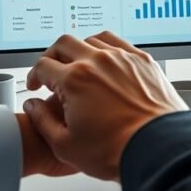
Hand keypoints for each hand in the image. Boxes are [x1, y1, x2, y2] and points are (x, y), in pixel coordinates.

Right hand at [22, 32, 186, 180]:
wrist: (158, 148)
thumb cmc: (116, 150)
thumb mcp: (66, 145)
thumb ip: (42, 121)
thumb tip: (32, 106)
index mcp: (74, 80)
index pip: (43, 66)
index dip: (34, 76)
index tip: (36, 85)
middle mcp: (97, 62)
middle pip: (64, 44)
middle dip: (52, 56)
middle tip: (51, 70)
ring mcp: (121, 58)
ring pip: (91, 39)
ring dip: (79, 50)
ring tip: (78, 65)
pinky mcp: (141, 60)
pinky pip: (117, 41)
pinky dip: (104, 46)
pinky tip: (104, 58)